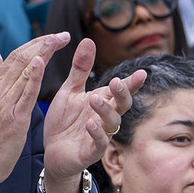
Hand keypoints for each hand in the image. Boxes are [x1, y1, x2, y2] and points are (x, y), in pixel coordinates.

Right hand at [0, 33, 68, 192]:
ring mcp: (5, 103)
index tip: (52, 37)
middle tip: (62, 35)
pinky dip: (33, 76)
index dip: (34, 44)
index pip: (14, 56)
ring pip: (24, 71)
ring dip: (42, 53)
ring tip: (57, 40)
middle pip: (20, 58)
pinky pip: (25, 94)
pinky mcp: (14, 118)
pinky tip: (41, 62)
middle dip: (43, 44)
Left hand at [41, 38, 145, 192]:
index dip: (132, 83)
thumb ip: (81, 69)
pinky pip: (98, 143)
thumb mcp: (70, 90)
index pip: (121, 91)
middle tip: (117, 82)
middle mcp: (105, 118)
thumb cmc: (64, 121)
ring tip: (94, 99)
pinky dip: (96, 133)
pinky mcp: (90, 151)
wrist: (51, 151)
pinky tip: (90, 124)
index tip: (142, 73)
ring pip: (112, 123)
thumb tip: (89, 40)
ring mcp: (100, 135)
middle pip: (122, 105)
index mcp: (102, 101)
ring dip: (105, 111)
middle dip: (122, 94)